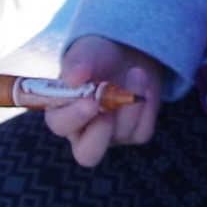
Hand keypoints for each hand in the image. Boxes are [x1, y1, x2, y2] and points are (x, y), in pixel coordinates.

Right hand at [47, 34, 169, 166]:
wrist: (130, 51)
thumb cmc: (99, 54)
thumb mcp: (87, 51)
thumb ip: (78, 63)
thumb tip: (72, 78)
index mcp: (62, 110)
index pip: (60, 125)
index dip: (73, 118)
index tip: (90, 101)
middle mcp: (84, 130)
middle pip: (87, 155)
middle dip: (101, 134)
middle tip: (110, 109)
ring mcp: (111, 136)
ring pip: (121, 135)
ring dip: (130, 105)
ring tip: (136, 72)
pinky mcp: (134, 135)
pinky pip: (142, 131)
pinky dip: (146, 108)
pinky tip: (145, 87)